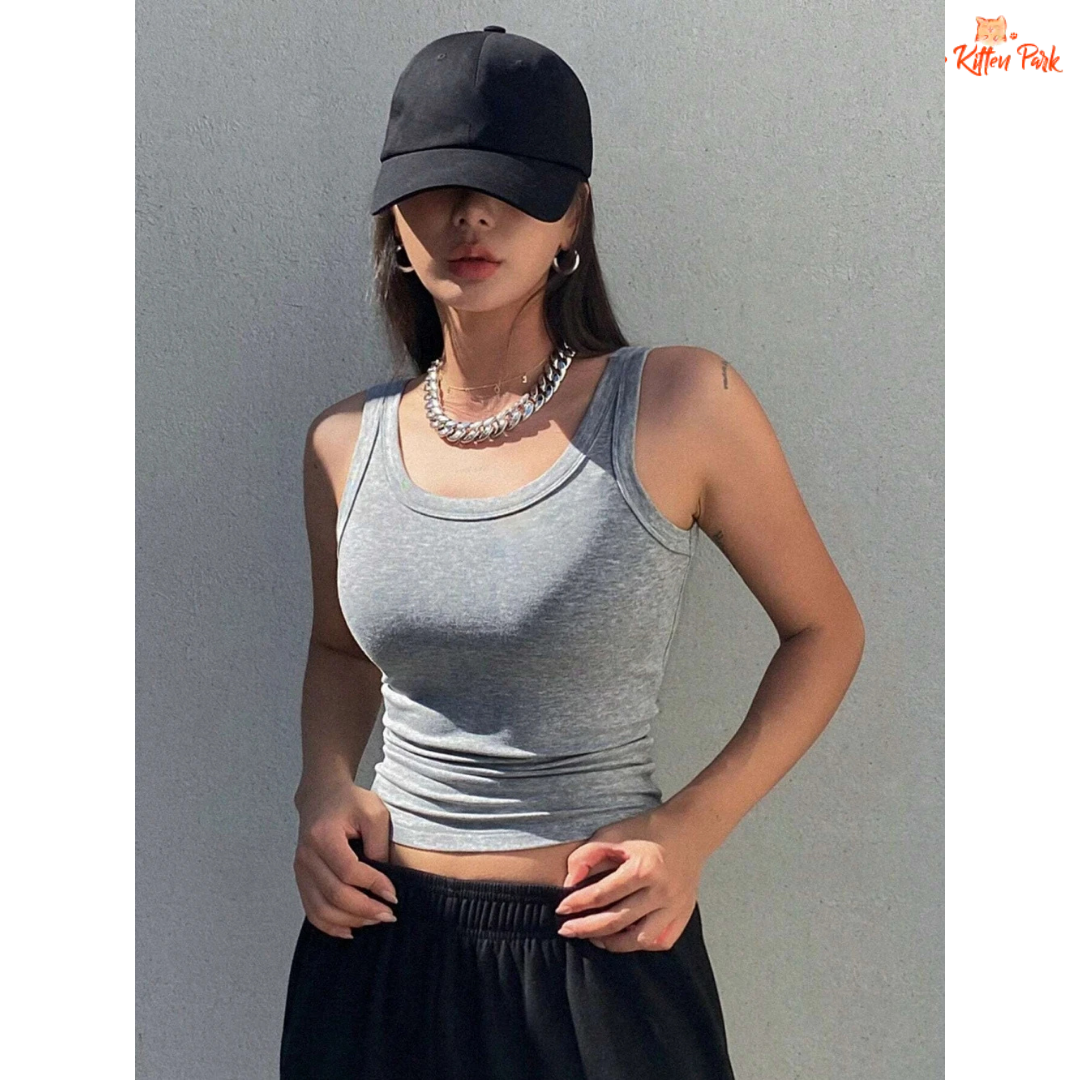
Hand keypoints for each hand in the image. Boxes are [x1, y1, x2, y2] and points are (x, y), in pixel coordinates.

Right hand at [293, 782, 398, 938]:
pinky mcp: (301, 879)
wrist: (321, 796)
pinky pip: (312, 911)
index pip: (348, 870)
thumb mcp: (374, 812)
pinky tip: (350, 930)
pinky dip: (330, 926)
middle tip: (388, 915)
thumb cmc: (350, 802)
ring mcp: (301, 870)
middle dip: (364, 910)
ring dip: (350, 921)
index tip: (394, 895)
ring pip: (321, 909)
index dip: (373, 886)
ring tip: (374, 921)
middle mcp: (307, 856)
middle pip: (334, 894)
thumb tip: (384, 882)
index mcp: (324, 835)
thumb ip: (379, 845)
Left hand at [554, 809, 706, 952]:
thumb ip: (587, 855)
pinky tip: (626, 938)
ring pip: (640, 940)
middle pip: (617, 920)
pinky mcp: (684, 913)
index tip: (561, 909)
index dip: (577, 903)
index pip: (602, 894)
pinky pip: (662, 941)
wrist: (689, 829)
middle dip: (586, 928)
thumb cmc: (649, 830)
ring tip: (595, 937)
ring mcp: (675, 906)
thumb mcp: (614, 832)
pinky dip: (641, 944)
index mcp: (643, 869)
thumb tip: (569, 882)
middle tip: (567, 930)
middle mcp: (661, 891)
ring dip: (613, 942)